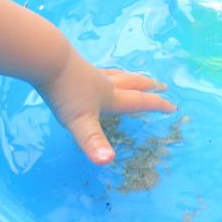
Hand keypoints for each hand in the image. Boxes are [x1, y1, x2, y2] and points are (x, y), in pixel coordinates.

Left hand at [37, 51, 175, 164]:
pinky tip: (101, 73)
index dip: (157, 105)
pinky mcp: (77, 67)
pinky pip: (100, 70)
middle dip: (149, 86)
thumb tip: (107, 161)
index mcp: (111, 98)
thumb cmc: (66, 92)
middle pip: (133, 84)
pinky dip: (108, 72)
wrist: (48, 60)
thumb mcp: (80, 122)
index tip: (173, 106)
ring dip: (131, 77)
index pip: (140, 102)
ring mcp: (92, 74)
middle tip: (161, 86)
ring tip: (136, 77)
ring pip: (118, 75)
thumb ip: (94, 142)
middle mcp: (106, 84)